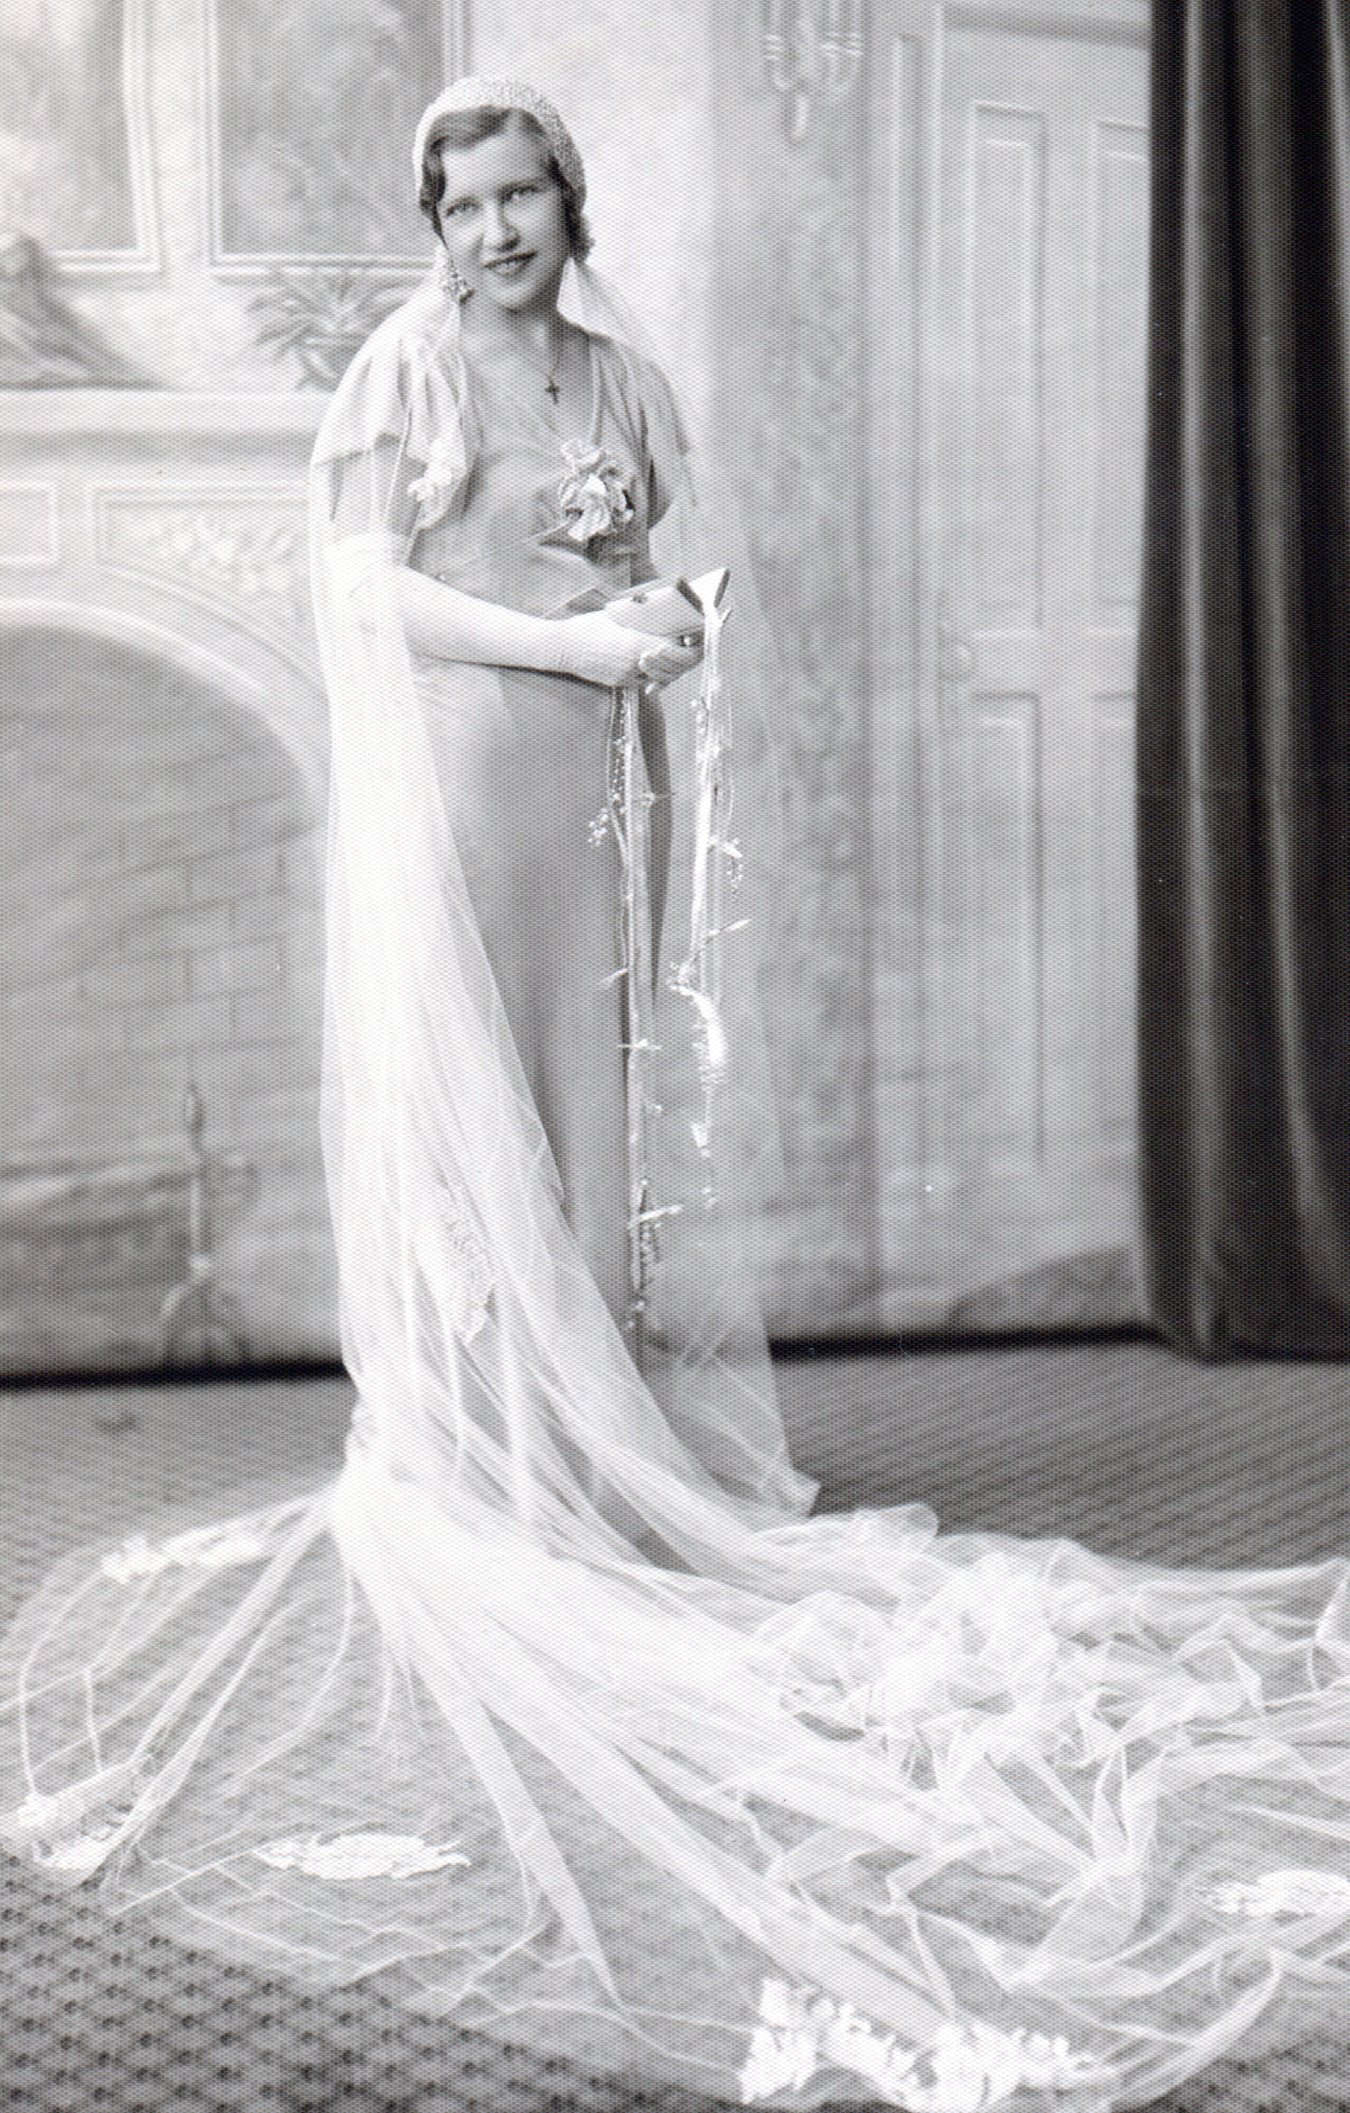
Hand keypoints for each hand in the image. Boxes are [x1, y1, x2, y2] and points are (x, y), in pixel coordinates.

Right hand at [550, 611, 702, 689]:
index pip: (673, 649)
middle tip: (683, 647)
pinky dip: (649, 675)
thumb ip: (640, 620)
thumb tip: (659, 613)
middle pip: (671, 667)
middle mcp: (635, 663)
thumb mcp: (617, 616)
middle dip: (678, 658)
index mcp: (637, 643)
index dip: (683, 644)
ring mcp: (627, 676)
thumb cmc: (588, 626)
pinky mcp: (620, 684)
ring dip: (666, 668)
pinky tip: (648, 663)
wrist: (564, 647)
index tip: (686, 636)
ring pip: (659, 678)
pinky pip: (642, 682)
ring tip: (666, 655)